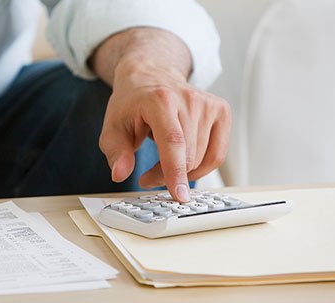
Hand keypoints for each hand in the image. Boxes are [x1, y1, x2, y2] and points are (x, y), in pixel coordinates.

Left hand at [99, 71, 230, 201]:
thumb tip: (120, 174)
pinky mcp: (221, 111)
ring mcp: (209, 104)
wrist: (151, 75)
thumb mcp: (112, 127)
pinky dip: (200, 167)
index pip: (173, 141)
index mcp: (160, 100)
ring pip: (203, 158)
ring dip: (182, 172)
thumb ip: (115, 152)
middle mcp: (189, 99)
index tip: (178, 196)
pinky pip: (217, 154)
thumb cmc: (131, 103)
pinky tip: (183, 163)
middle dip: (167, 176)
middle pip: (188, 155)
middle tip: (148, 178)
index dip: (175, 171)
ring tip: (161, 166)